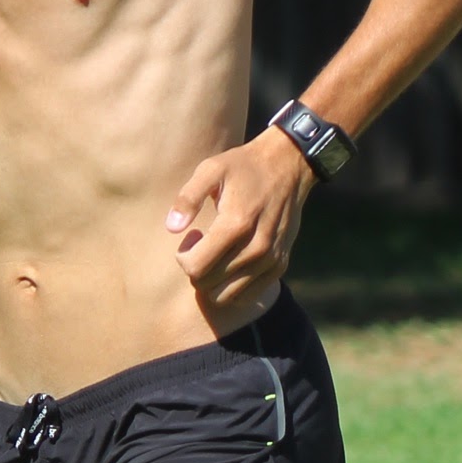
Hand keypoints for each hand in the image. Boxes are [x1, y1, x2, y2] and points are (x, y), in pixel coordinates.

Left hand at [168, 132, 317, 310]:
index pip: (195, 268)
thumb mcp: (211, 169)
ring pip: (226, 297)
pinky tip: (233, 261)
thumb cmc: (244, 167)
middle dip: (195, 267)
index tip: (192, 236)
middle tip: (203, 243)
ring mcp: (270, 260)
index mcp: (236, 224)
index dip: (183, 257)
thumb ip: (188, 198)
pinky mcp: (279, 266)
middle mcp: (256, 247)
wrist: (289, 166)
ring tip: (218, 253)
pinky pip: (247, 296)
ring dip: (213, 280)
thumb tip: (172, 228)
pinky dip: (233, 286)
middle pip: (206, 285)